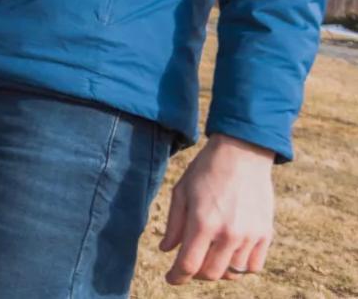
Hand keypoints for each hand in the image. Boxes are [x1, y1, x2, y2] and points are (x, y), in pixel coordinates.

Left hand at [160, 133, 274, 283]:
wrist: (242, 153)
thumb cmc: (206, 169)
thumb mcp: (182, 191)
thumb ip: (174, 224)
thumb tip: (166, 250)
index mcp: (203, 222)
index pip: (188, 265)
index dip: (176, 276)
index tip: (170, 278)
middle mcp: (228, 234)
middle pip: (210, 273)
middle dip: (196, 272)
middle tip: (189, 263)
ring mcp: (249, 236)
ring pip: (232, 273)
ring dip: (218, 269)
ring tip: (209, 255)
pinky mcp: (265, 234)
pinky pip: (253, 266)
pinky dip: (240, 267)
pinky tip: (230, 254)